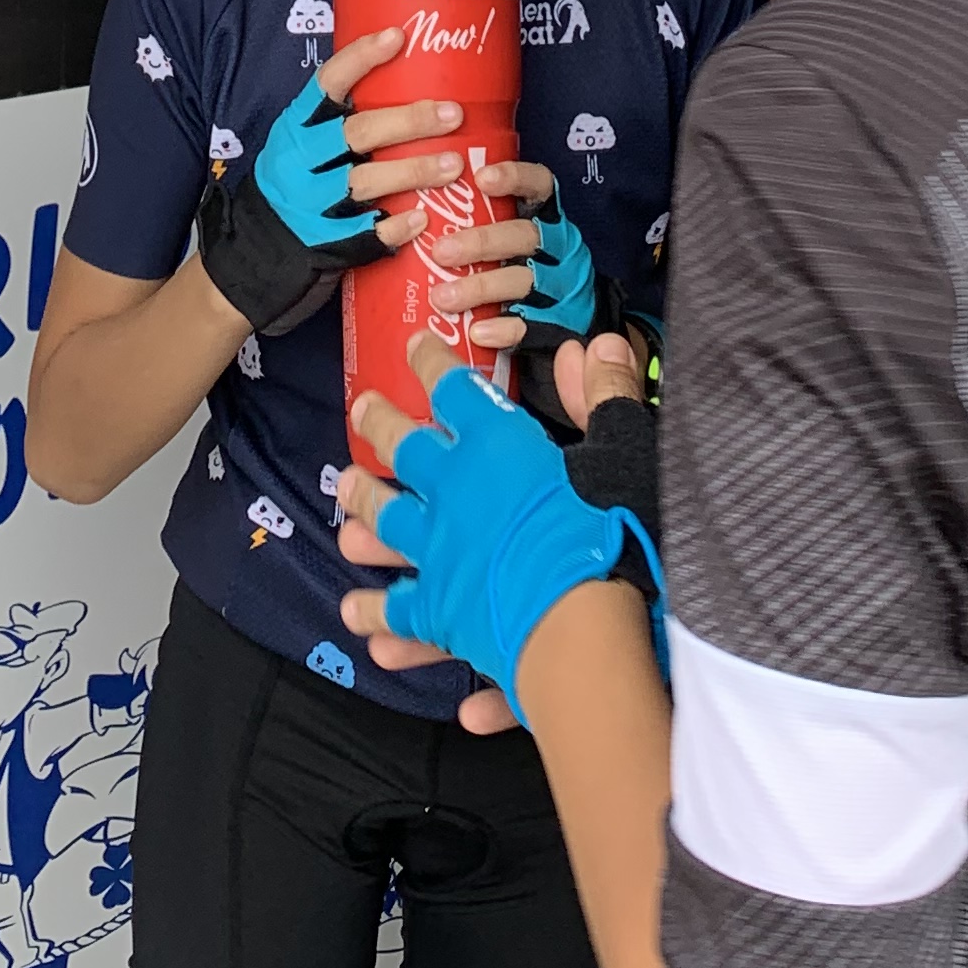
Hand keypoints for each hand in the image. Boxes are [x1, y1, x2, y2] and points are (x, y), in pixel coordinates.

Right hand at [198, 30, 468, 334]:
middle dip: (409, 120)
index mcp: (297, 126)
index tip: (398, 37)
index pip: (328, 82)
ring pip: (364, 182)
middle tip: (453, 113)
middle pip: (358, 132)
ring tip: (454, 164)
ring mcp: (309, 203)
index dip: (362, 57)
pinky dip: (394, 227)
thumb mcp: (303, 144)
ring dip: (412, 171)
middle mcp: (300, 160)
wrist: (253, 252)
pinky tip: (422, 219)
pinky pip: (363, 234)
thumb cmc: (295, 185)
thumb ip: (341, 121)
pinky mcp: (321, 243)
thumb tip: (408, 79)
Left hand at [335, 334, 648, 715]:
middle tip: (360, 407)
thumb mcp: (620, 450)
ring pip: (387, 523)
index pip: (455, 390)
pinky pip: (402, 613)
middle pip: (404, 449)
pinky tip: (361, 619)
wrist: (582, 624)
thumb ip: (605, 396)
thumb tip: (597, 343)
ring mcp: (439, 552)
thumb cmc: (606, 531)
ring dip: (365, 509)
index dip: (433, 362)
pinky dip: (380, 616)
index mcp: (494, 446)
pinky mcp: (440, 612)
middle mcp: (453, 492)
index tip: (414, 345)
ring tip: (346, 499)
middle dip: (381, 423)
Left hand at [421, 153, 551, 352]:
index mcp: (546, 218)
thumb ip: (477, 221)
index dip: (515, 178)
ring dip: (480, 287)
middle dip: (481, 241)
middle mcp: (557, 248)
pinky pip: (529, 324)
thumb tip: (411, 211)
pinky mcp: (555, 323)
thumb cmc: (516, 269)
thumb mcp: (508, 237)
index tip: (480, 178)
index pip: (540, 185)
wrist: (561, 326)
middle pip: (524, 235)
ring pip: (523, 280)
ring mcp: (558, 287)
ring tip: (442, 297)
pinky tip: (477, 331)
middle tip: (440, 251)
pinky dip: (502, 327)